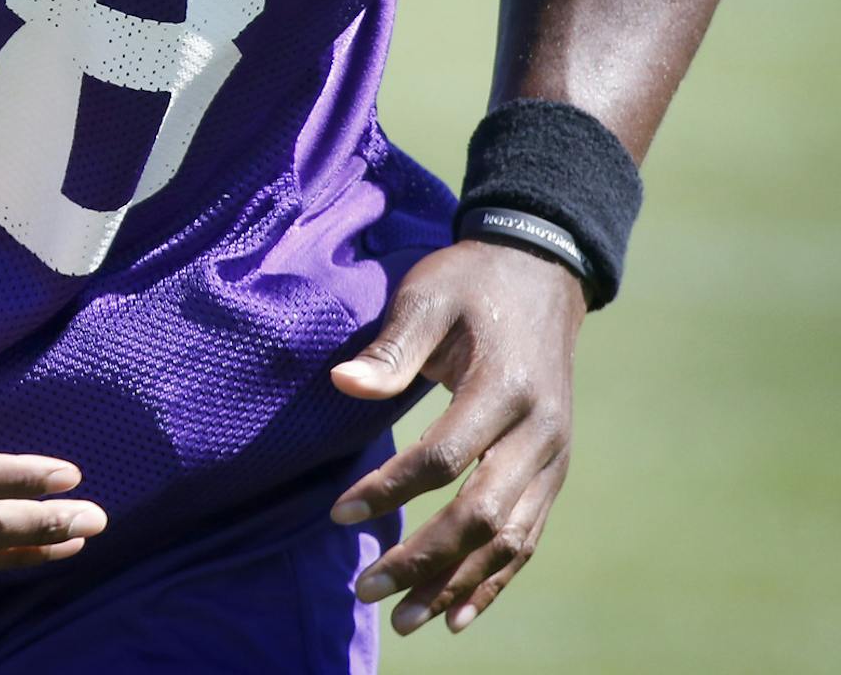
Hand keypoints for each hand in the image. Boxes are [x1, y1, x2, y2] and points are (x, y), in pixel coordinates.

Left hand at [328, 240, 586, 636]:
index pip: (444, 458)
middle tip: (365, 588)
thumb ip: (392, 347)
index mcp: (506, 388)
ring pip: (508, 539)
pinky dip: (494, 581)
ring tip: (404, 620)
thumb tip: (343, 386)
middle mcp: (540, 433)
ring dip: (457, 584)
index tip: (339, 516)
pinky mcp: (555, 471)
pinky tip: (457, 615)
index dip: (390, 490)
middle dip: (423, 558)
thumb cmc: (472, 283)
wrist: (542, 274)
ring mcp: (554, 458)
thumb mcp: (428, 294)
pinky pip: (528, 538)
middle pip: (481, 514)